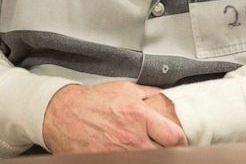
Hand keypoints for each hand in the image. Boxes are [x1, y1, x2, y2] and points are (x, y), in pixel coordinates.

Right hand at [42, 81, 187, 153]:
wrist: (63, 114)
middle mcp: (131, 138)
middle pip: (163, 154)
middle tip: (165, 146)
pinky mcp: (105, 161)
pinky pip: (127, 163)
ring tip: (146, 148)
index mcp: (139, 116)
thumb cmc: (93, 101)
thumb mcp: (126, 89)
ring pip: (148, 160)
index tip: (181, 141)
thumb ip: (150, 94)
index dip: (182, 140)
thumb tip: (168, 97)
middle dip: (166, 150)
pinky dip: (133, 159)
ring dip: (151, 155)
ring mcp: (118, 153)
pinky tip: (131, 153)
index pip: (174, 137)